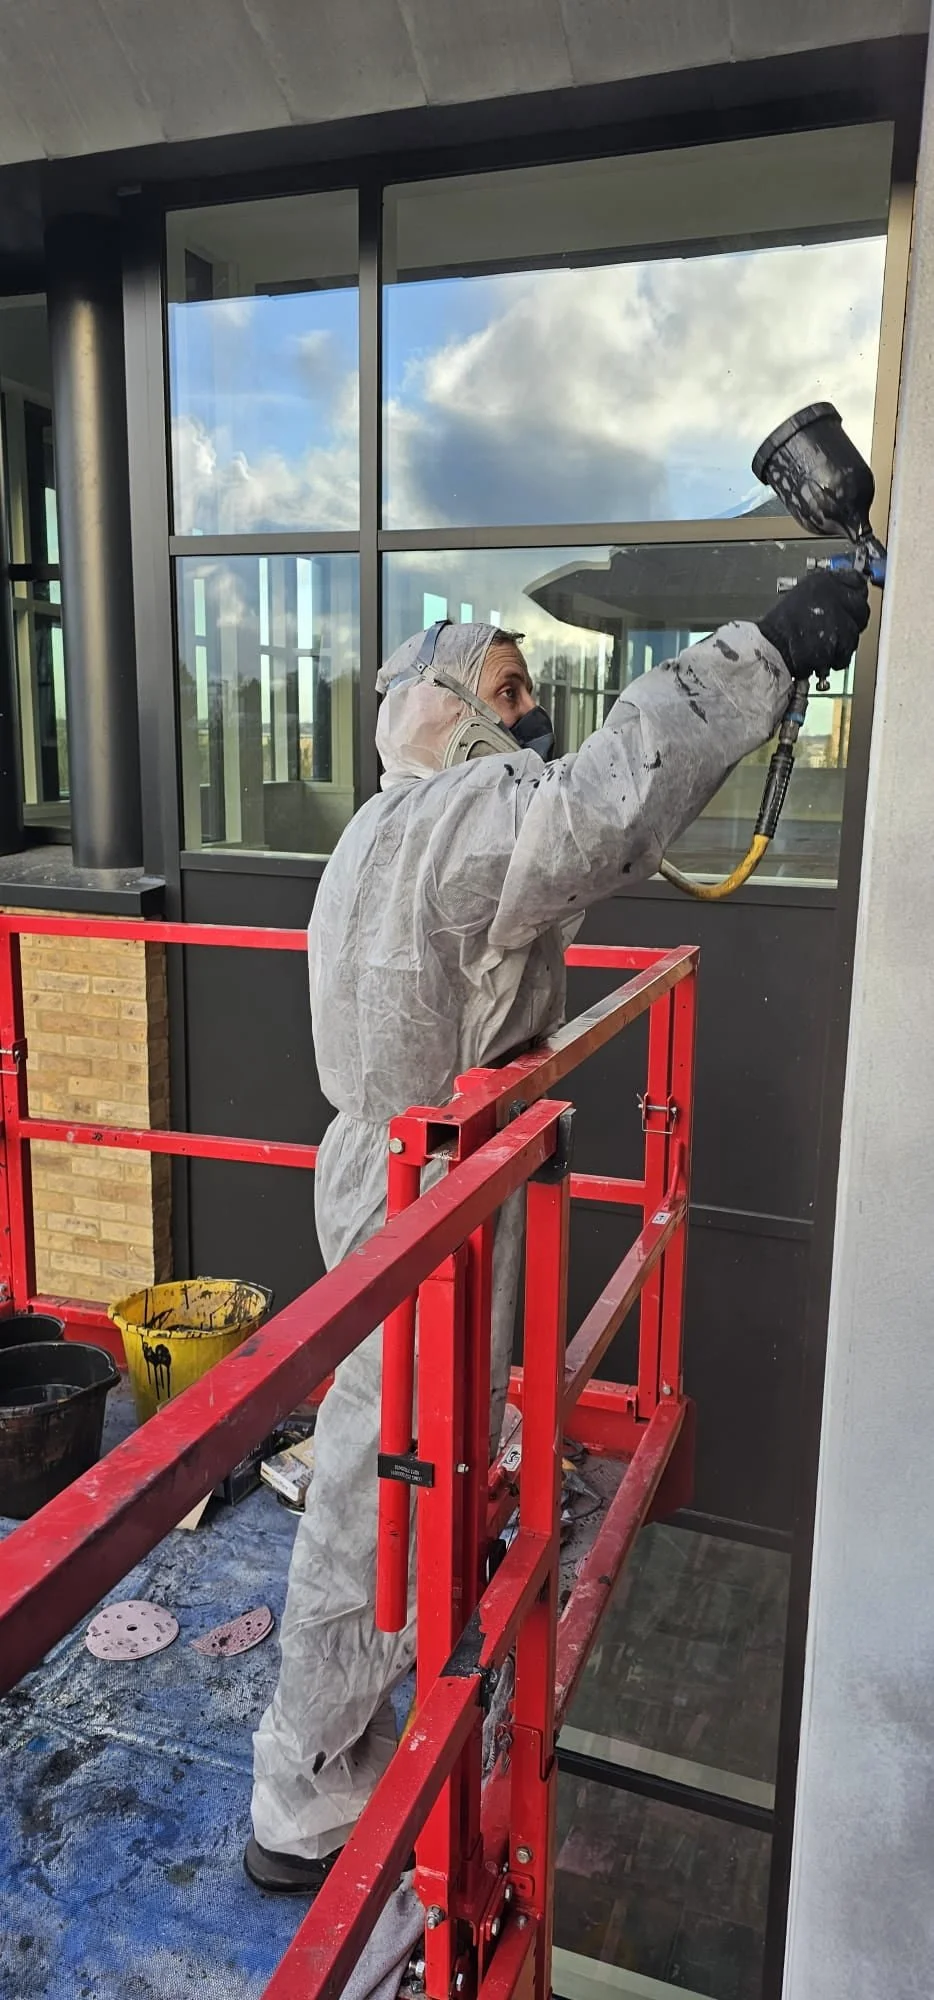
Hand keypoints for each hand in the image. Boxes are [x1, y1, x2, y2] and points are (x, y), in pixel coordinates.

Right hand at [757, 566, 869, 681]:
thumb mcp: (800, 596)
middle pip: (861, 607)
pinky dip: (838, 657)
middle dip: (852, 621)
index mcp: (824, 580)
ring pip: (856, 632)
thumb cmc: (779, 627)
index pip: (856, 581)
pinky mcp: (841, 637)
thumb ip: (824, 595)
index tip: (853, 603)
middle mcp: (835, 594)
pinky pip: (848, 650)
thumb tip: (840, 598)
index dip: (856, 595)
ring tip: (825, 645)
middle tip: (839, 630)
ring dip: (844, 642)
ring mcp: (840, 616)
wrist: (772, 647)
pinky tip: (824, 655)